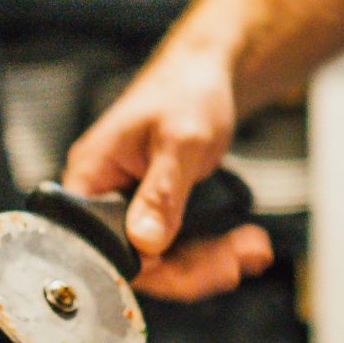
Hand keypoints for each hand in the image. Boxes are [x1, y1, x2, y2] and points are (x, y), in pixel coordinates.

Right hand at [63, 48, 272, 300]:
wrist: (205, 74)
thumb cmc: (187, 91)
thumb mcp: (181, 140)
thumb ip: (162, 192)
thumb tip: (144, 242)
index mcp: (90, 177)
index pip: (102, 246)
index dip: (147, 265)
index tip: (193, 266)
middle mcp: (102, 198)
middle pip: (136, 261)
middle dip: (192, 268)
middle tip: (239, 262)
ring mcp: (128, 207)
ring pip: (163, 260)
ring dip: (211, 263)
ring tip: (253, 249)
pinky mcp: (153, 213)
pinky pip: (177, 248)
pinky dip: (213, 252)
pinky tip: (247, 246)